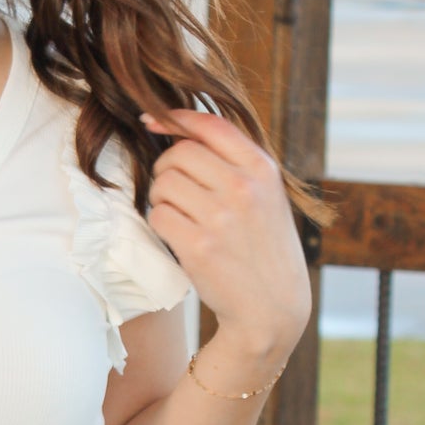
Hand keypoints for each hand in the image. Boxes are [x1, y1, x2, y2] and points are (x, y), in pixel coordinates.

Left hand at [143, 108, 310, 367]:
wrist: (272, 307)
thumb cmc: (263, 247)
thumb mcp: (266, 195)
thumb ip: (234, 162)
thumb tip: (179, 127)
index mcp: (262, 168)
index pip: (210, 125)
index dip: (174, 118)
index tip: (151, 120)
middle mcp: (244, 187)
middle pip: (179, 153)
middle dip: (165, 167)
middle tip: (172, 188)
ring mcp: (221, 217)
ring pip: (164, 184)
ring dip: (161, 197)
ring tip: (179, 215)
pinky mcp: (199, 246)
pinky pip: (159, 216)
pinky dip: (160, 224)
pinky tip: (177, 235)